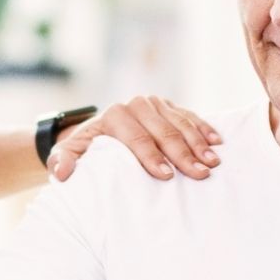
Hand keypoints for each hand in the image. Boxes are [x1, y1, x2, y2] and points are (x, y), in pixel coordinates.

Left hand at [49, 95, 221, 181]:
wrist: (98, 131)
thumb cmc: (87, 149)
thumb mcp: (70, 154)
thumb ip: (63, 161)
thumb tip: (62, 174)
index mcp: (114, 115)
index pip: (137, 139)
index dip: (151, 158)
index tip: (166, 176)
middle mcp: (136, 104)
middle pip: (163, 132)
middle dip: (183, 154)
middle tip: (200, 173)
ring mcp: (155, 103)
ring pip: (180, 123)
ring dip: (198, 143)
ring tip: (212, 162)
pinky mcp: (169, 106)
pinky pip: (190, 116)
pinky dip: (204, 128)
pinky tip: (217, 142)